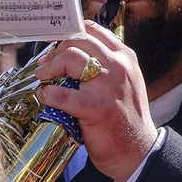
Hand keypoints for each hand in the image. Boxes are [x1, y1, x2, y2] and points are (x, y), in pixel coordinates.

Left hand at [33, 21, 156, 181]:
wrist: (138, 151)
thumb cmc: (127, 118)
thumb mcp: (126, 82)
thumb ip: (107, 65)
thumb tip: (72, 55)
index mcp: (126, 58)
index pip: (93, 30)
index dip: (70, 35)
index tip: (58, 46)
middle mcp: (119, 67)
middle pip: (79, 41)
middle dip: (57, 51)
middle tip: (46, 65)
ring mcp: (107, 87)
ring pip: (70, 59)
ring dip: (50, 67)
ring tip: (43, 78)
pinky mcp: (96, 108)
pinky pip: (62, 94)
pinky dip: (48, 94)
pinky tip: (45, 96)